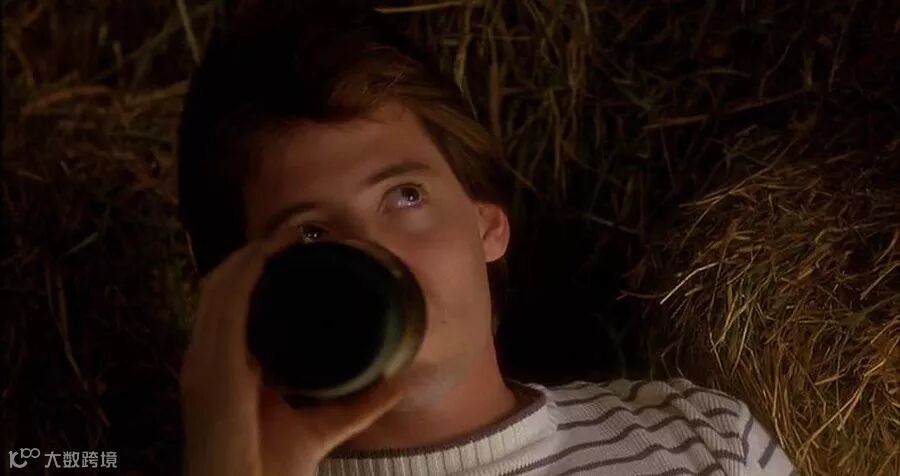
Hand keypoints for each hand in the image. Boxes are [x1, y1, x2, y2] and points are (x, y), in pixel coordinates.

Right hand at [180, 231, 411, 475]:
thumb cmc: (270, 469)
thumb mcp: (321, 427)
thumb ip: (358, 405)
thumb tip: (398, 381)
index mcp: (221, 369)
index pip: (227, 308)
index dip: (249, 276)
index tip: (286, 252)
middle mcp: (206, 360)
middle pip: (219, 289)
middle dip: (250, 257)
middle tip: (289, 235)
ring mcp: (205, 362)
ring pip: (219, 288)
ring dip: (250, 256)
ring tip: (284, 235)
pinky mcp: (214, 368)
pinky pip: (226, 307)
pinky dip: (245, 274)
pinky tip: (267, 254)